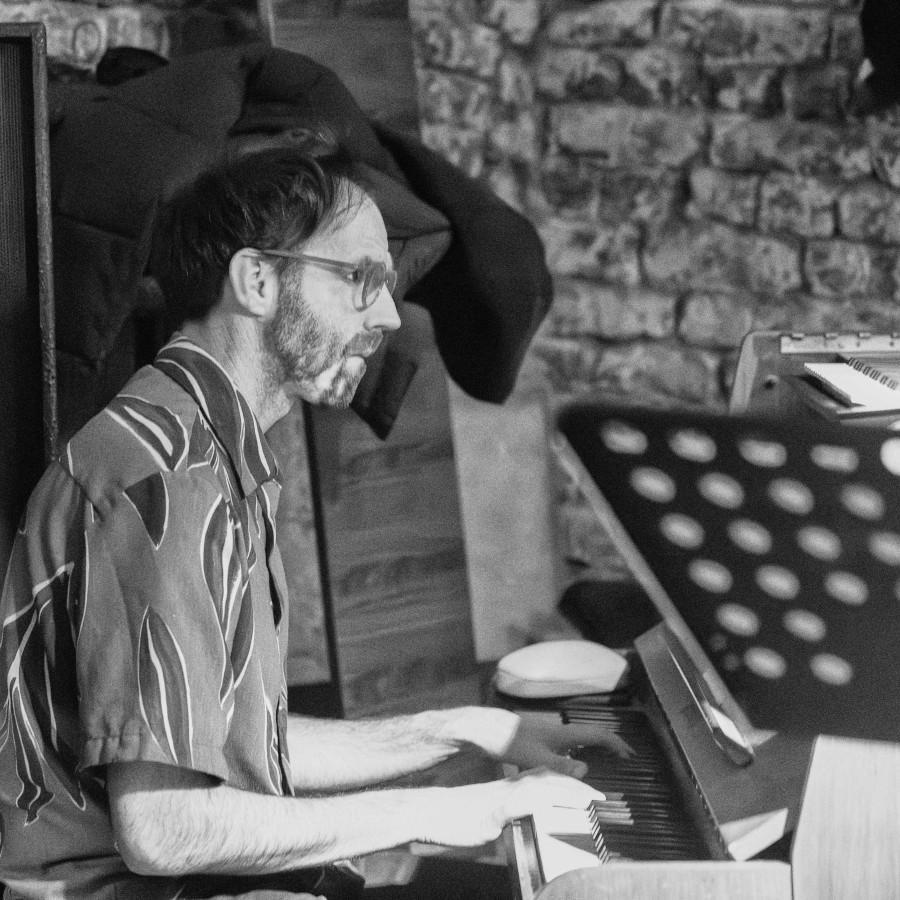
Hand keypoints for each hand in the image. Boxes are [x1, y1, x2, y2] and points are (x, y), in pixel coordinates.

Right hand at [421, 769, 604, 846]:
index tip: (592, 793)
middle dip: (576, 786)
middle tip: (600, 797)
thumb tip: (526, 832)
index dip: (570, 783)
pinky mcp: (491, 811)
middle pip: (548, 780)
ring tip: (587, 799)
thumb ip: (510, 823)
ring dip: (565, 792)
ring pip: (539, 788)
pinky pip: (518, 804)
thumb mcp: (489, 821)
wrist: (430, 812)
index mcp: (509, 789)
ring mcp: (501, 797)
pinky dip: (538, 804)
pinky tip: (552, 806)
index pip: (545, 780)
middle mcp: (508, 788)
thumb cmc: (456, 820)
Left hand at [499, 711, 633, 778]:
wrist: (485, 730)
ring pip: (580, 738)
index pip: (597, 734)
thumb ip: (561, 767)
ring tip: (606, 760)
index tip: (631, 754)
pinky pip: (568, 744)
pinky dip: (579, 751)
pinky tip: (574, 762)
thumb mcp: (535, 758)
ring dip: (595, 747)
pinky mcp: (540, 738)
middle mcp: (559, 730)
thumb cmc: (509, 742)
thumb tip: (587, 771)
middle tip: (624, 758)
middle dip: (609, 744)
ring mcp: (549, 733)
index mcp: (563, 733)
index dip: (616, 743)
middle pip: (591, 734)